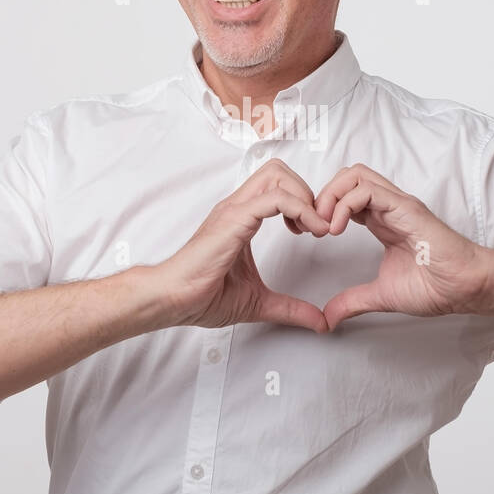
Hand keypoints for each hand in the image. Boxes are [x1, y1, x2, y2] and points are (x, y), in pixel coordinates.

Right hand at [159, 159, 331, 332]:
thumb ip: (290, 309)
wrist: (174, 300)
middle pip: (279, 171)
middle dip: (307, 192)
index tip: (314, 231)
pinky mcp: (235, 219)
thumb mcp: (259, 302)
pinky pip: (275, 198)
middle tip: (316, 226)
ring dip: (305, 197)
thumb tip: (320, 322)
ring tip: (315, 229)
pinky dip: (301, 209)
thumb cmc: (202, 296)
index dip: (303, 202)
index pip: (277, 185)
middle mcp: (237, 207)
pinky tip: (309, 231)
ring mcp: (235, 210)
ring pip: (278, 175)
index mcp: (241, 218)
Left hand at [313, 164, 493, 331]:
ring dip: (330, 196)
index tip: (309, 234)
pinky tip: (337, 229)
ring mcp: (397, 203)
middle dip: (321, 196)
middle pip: (346, 176)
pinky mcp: (406, 207)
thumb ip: (353, 301)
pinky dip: (344, 204)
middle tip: (312, 227)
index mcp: (382, 220)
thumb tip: (329, 317)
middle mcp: (388, 206)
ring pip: (354, 175)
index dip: (322, 209)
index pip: (344, 196)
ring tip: (323, 227)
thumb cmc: (436, 286)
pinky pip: (367, 190)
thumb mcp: (381, 295)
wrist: (466, 287)